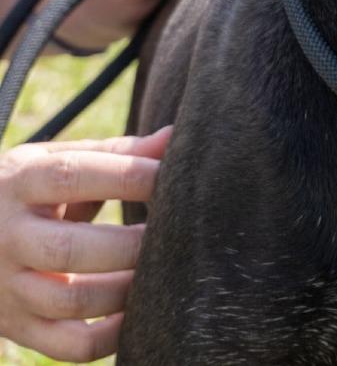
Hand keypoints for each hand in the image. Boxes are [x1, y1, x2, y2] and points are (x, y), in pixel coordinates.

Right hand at [0, 128, 170, 361]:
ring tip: (161, 269)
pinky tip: (139, 312)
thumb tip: (173, 139)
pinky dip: (111, 337)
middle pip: (68, 249)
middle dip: (129, 244)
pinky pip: (68, 345)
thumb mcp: (58, 159)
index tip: (170, 177)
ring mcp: (7, 288)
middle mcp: (7, 237)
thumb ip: (117, 152)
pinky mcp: (17, 326)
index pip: (72, 176)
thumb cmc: (32, 187)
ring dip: (126, 289)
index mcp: (19, 182)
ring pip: (70, 302)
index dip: (127, 176)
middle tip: (173, 232)